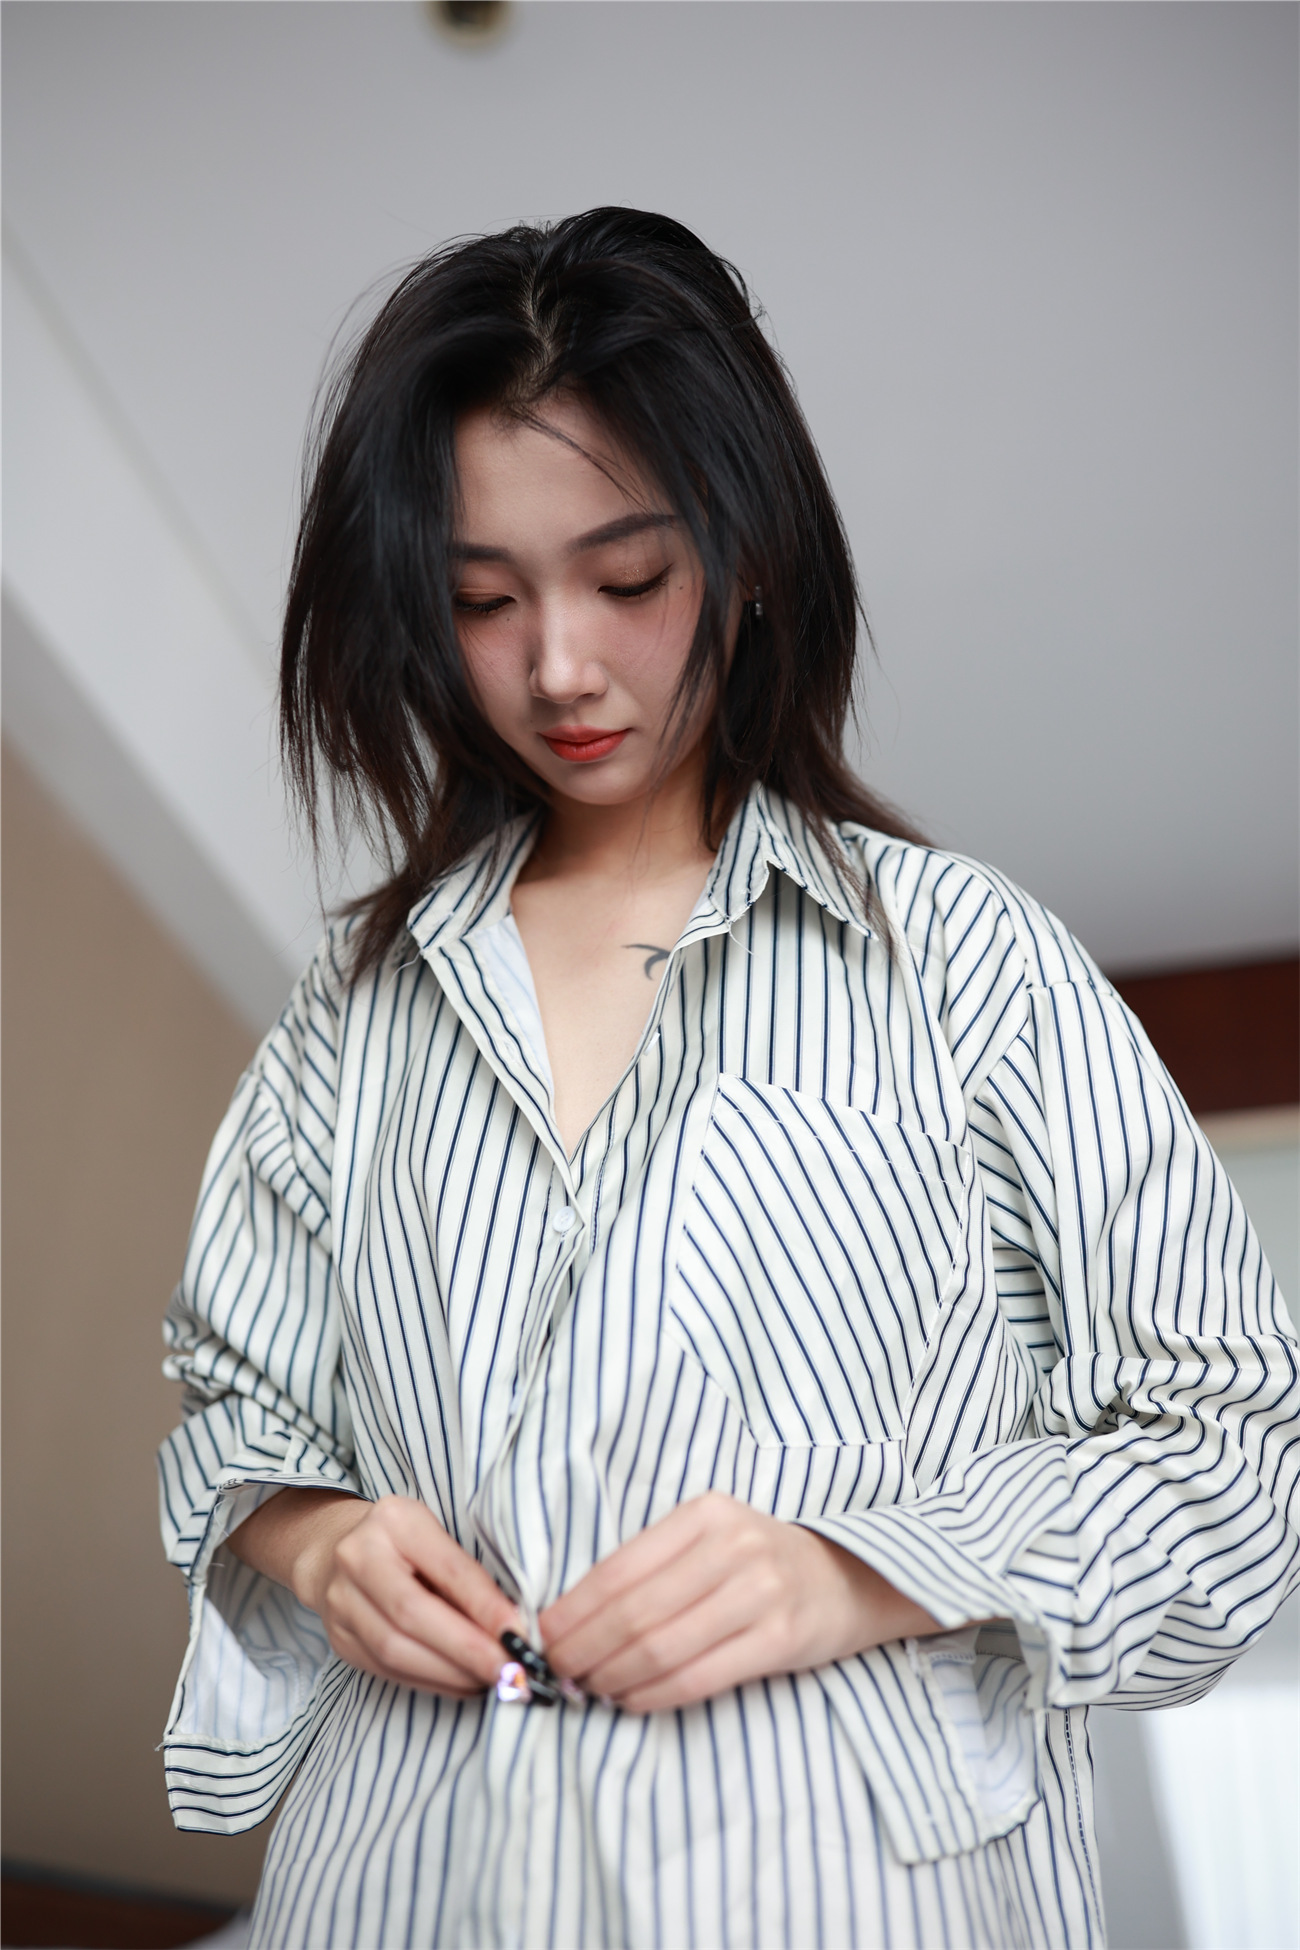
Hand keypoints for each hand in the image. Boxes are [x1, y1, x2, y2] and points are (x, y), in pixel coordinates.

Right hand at [228, 1488, 522, 1697]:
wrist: (334, 1550)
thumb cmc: (403, 1541)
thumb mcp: (436, 1535)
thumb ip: (466, 1574)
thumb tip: (513, 1626)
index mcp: (394, 1521)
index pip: (446, 1569)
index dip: (483, 1606)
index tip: (519, 1634)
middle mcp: (357, 1558)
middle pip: (413, 1615)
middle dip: (468, 1650)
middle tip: (510, 1670)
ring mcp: (341, 1602)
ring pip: (396, 1651)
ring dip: (451, 1673)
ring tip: (491, 1680)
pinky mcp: (339, 1641)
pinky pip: (387, 1671)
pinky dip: (432, 1682)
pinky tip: (462, 1683)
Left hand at [539, 1491, 940, 1712]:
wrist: (849, 1578)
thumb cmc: (759, 1563)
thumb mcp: (709, 1539)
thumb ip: (652, 1566)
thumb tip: (571, 1617)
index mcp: (705, 1513)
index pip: (618, 1569)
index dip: (573, 1610)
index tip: (543, 1637)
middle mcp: (733, 1546)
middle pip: (633, 1612)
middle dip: (583, 1650)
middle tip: (558, 1672)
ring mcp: (760, 1592)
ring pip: (660, 1647)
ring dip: (612, 1676)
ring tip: (590, 1688)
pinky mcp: (779, 1638)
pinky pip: (697, 1676)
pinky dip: (652, 1694)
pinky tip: (630, 1699)